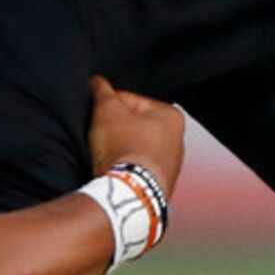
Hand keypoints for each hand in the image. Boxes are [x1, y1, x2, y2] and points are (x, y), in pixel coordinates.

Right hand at [87, 76, 184, 193]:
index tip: (97, 115)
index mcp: (172, 116)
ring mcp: (171, 166)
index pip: (130, 100)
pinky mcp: (159, 184)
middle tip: (99, 135)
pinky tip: (113, 169)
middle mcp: (178, 141)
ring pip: (134, 147)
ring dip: (119, 148)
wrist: (128, 193)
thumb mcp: (106, 110)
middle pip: (134, 125)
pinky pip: (136, 168)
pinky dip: (124, 166)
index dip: (107, 106)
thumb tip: (97, 82)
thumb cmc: (123, 147)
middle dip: (114, 128)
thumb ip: (102, 91)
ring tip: (105, 154)